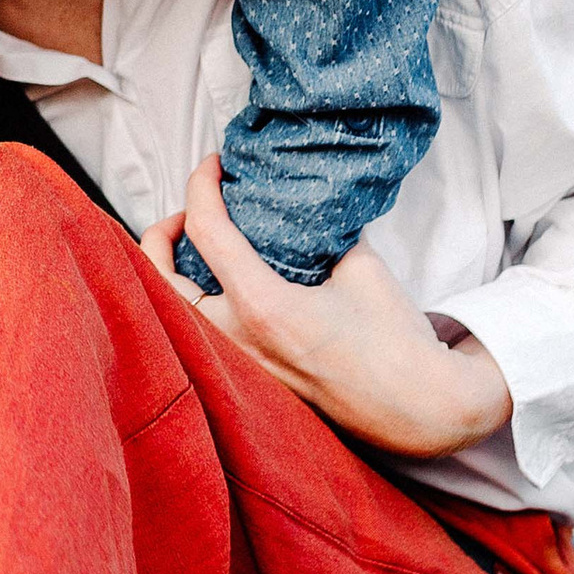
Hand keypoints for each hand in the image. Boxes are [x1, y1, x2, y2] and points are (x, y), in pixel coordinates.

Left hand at [138, 160, 513, 457]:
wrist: (415, 409)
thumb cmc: (393, 339)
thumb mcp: (361, 267)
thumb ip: (322, 235)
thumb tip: (302, 208)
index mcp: (262, 306)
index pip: (206, 231)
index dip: (200, 185)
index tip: (214, 164)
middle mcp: (238, 340)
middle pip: (160, 281)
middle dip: (159, 237)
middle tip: (185, 214)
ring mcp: (241, 365)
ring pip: (174, 313)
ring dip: (173, 274)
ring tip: (199, 248)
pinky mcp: (253, 379)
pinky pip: (204, 334)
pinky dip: (199, 302)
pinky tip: (223, 284)